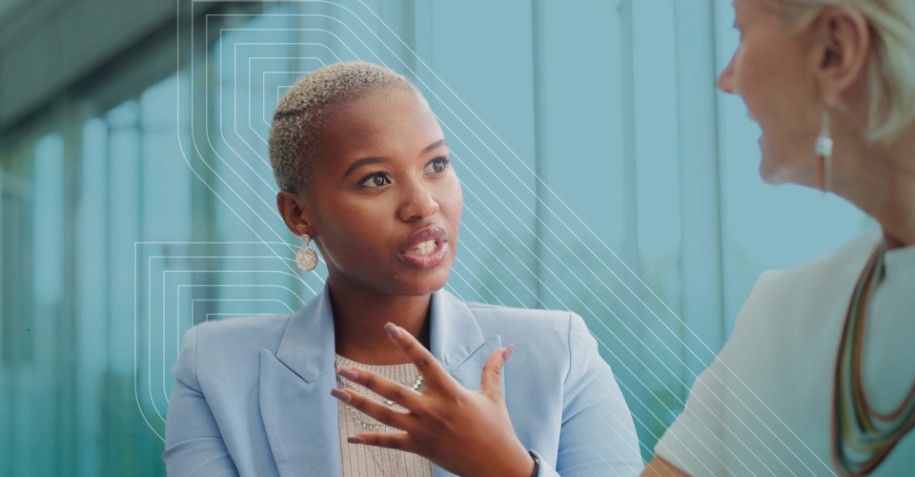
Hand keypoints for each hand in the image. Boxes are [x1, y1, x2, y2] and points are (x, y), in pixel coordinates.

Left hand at [330, 322, 535, 476]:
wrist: (497, 466)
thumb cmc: (497, 428)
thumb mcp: (494, 396)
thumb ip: (493, 369)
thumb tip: (506, 347)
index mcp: (450, 392)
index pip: (424, 361)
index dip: (406, 343)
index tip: (388, 327)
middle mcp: (433, 410)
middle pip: (393, 391)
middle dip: (366, 379)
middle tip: (344, 368)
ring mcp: (424, 430)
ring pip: (384, 416)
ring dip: (359, 404)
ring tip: (337, 393)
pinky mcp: (420, 448)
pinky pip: (390, 443)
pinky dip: (370, 439)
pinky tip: (351, 435)